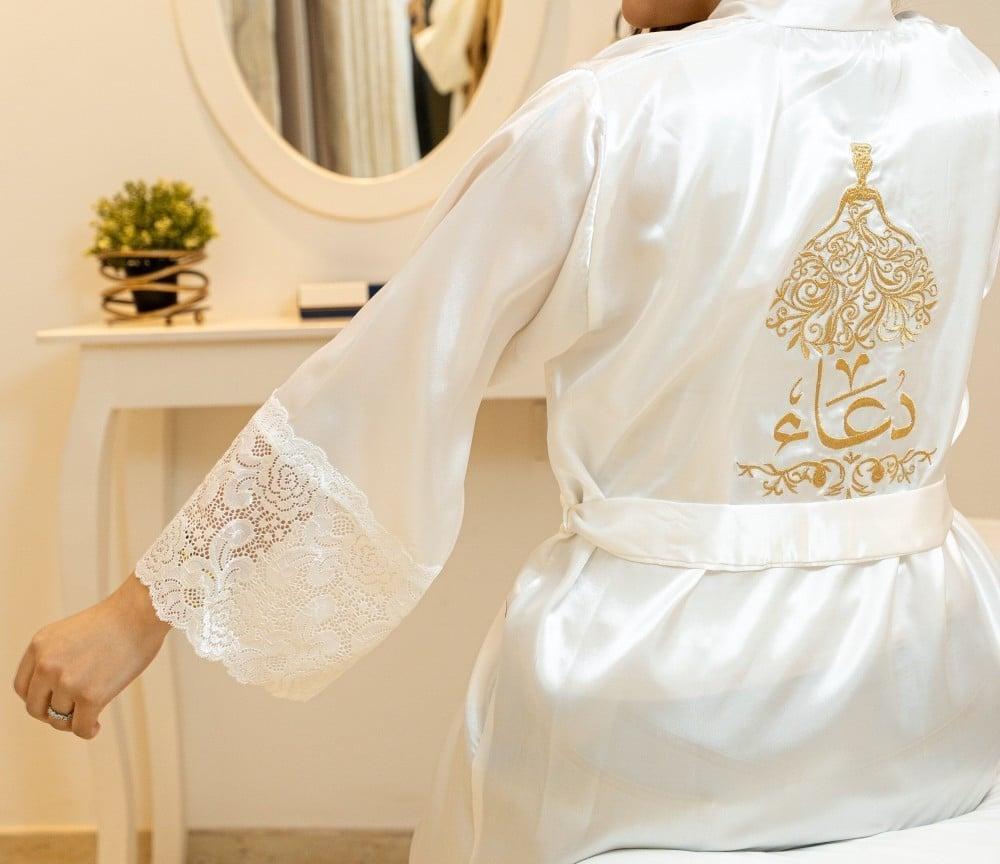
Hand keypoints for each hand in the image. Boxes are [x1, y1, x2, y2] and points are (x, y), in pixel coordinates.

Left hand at [12, 574, 171, 738]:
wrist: (141, 613)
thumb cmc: (117, 620)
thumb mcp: (71, 633)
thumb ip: (57, 658)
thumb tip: (59, 692)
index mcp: (40, 646)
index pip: (22, 687)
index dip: (38, 699)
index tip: (55, 701)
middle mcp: (47, 665)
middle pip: (35, 707)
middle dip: (51, 714)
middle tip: (70, 713)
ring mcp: (67, 681)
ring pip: (59, 719)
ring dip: (73, 721)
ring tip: (90, 717)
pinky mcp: (90, 696)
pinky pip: (80, 727)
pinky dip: (87, 731)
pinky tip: (96, 727)